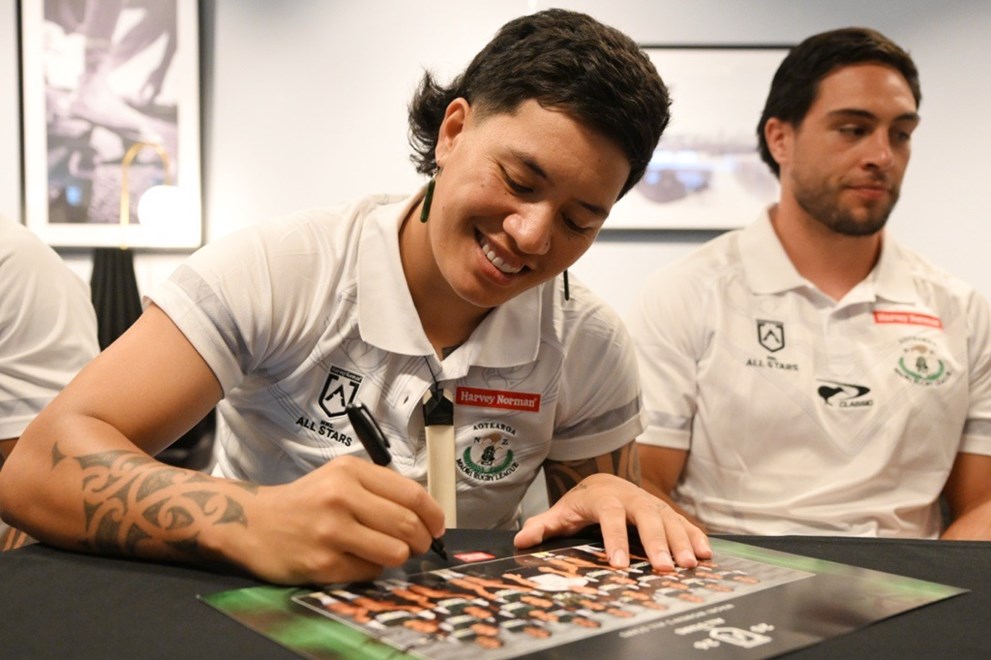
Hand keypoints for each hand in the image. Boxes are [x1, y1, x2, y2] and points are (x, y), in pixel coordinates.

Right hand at [226, 455, 444, 584]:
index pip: (412, 494)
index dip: (434, 514)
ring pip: (395, 552)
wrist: (253, 522)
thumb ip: (380, 489)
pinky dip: (371, 569)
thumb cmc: (306, 501)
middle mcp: (341, 497)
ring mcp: (331, 531)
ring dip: (399, 556)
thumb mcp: (340, 477)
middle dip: (423, 540)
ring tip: (387, 552)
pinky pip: (370, 572)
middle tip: (420, 545)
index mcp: (350, 471)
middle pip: (408, 524)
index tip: (437, 526)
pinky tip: (357, 559)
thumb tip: (425, 513)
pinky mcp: (322, 563)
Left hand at [513, 473, 710, 570]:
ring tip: (690, 564)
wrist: (603, 478)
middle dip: (657, 543)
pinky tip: (706, 554)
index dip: (615, 539)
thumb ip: (542, 525)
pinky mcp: (666, 511)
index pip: (611, 517)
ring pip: (670, 520)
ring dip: (681, 541)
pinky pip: (684, 522)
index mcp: (605, 499)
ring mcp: (652, 503)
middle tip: (665, 568)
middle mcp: (633, 498)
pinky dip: (696, 536)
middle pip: (647, 518)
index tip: (618, 564)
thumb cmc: (581, 502)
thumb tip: (521, 540)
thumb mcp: (560, 512)